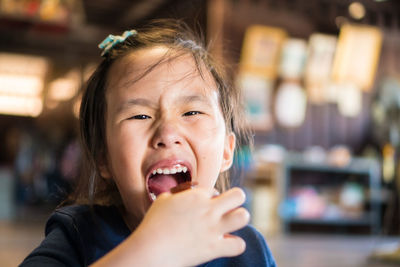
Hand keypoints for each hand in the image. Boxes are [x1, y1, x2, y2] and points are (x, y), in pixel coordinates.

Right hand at [130, 187, 249, 266]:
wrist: (150, 249)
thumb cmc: (153, 224)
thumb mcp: (163, 199)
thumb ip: (179, 193)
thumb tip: (188, 192)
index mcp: (197, 195)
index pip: (215, 190)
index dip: (210, 198)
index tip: (201, 208)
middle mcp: (209, 209)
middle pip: (239, 195)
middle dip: (236, 200)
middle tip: (227, 209)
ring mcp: (213, 228)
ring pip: (243, 216)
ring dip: (239, 219)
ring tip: (229, 224)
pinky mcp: (214, 248)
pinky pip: (239, 245)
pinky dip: (235, 245)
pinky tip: (225, 244)